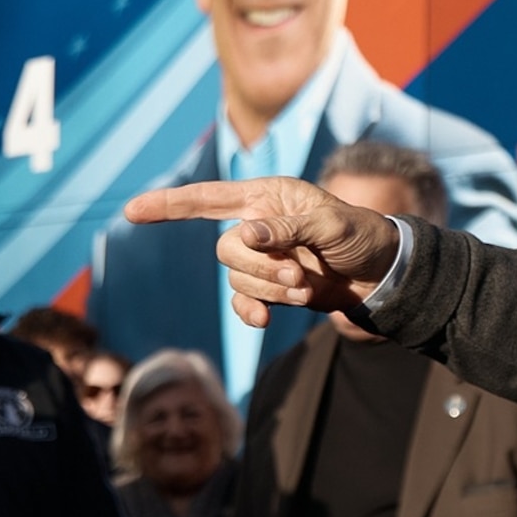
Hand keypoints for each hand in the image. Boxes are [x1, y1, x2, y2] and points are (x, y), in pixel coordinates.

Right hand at [122, 177, 403, 327]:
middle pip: (225, 250)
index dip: (169, 205)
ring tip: (307, 287)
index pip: (208, 199)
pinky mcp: (271, 288)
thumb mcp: (330, 224)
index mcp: (267, 197)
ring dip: (270, 289)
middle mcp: (258, 225)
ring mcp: (263, 259)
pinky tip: (266, 319)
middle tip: (301, 274)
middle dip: (259, 268)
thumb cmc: (362, 236)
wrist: (384, 274)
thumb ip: (286, 227)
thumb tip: (245, 235)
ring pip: (237, 280)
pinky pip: (242, 302)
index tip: (132, 211)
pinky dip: (252, 311)